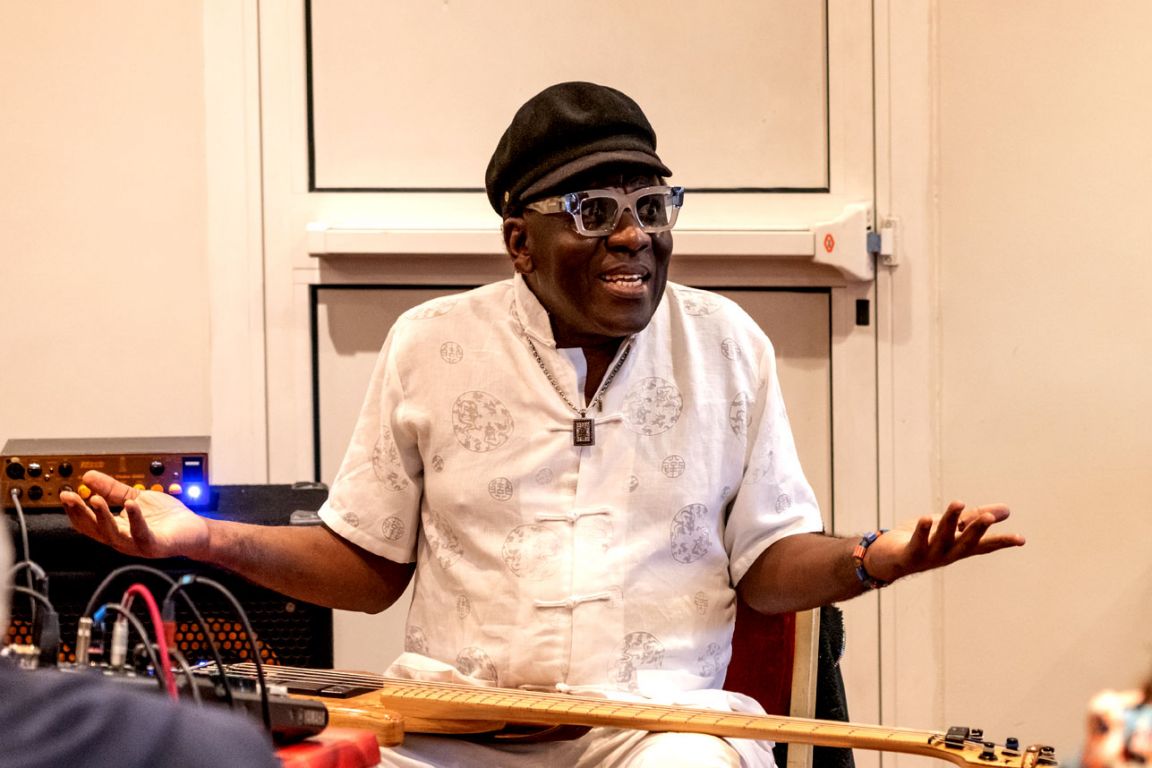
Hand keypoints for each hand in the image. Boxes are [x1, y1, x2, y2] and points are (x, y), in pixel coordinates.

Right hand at [59, 470, 208, 559]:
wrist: (195, 530)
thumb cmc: (166, 518)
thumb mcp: (135, 498)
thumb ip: (113, 490)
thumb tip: (88, 476)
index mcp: (116, 529)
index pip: (88, 523)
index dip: (74, 510)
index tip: (64, 494)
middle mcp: (123, 539)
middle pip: (95, 530)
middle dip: (80, 513)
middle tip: (70, 497)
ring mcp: (138, 544)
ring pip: (114, 534)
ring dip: (103, 517)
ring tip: (95, 499)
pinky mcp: (156, 546)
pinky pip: (142, 534)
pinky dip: (136, 520)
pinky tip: (131, 505)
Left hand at [863, 500, 1024, 583]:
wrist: (887, 559)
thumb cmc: (923, 540)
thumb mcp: (950, 527)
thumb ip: (975, 518)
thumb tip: (1007, 510)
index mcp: (958, 548)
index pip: (984, 546)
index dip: (1002, 542)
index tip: (1021, 539)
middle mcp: (947, 553)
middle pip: (965, 542)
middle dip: (976, 530)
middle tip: (988, 517)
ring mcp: (928, 555)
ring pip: (942, 537)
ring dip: (950, 520)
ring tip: (958, 503)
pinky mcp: (909, 553)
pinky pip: (917, 541)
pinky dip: (922, 529)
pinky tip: (926, 518)